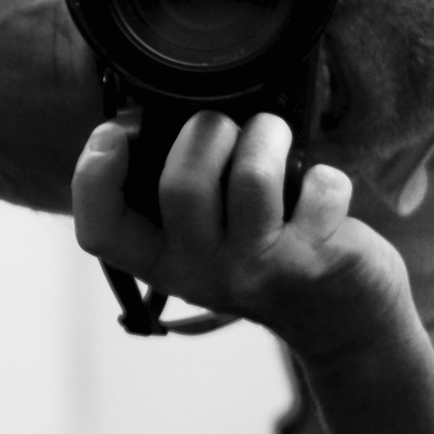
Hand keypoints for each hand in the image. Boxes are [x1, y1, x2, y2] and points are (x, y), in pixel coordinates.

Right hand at [71, 111, 405, 362]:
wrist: (340, 321)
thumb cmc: (266, 256)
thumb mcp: (205, 236)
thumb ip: (176, 187)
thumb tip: (150, 112)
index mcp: (162, 260)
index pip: (100, 230)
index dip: (93, 175)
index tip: (114, 134)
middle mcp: (201, 273)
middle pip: (182, 185)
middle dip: (207, 130)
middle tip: (226, 126)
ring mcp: (256, 270)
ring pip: (251, 177)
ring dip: (266, 134)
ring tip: (274, 135)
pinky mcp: (313, 262)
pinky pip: (318, 190)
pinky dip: (325, 177)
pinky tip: (320, 189)